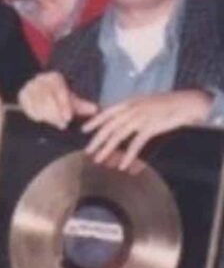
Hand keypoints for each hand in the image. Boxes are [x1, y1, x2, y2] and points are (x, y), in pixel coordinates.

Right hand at [18, 72, 97, 127]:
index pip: (60, 91)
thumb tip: (94, 110)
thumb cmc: (56, 95)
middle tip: (62, 124)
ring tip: (54, 123)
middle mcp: (40, 80)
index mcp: (54, 78)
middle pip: (48, 99)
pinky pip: (28, 108)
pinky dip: (35, 115)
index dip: (64, 106)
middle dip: (56, 114)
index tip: (68, 117)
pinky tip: (42, 119)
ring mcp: (29, 87)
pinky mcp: (21, 95)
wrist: (35, 87)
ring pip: (37, 104)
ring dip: (47, 116)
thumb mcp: (69, 98)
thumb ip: (81, 105)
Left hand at [82, 90, 212, 171]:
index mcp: (128, 103)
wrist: (185, 103)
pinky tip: (123, 165)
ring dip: (107, 149)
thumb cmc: (165, 104)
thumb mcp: (143, 102)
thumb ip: (129, 109)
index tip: (83, 130)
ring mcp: (139, 118)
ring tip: (98, 159)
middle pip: (108, 127)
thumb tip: (117, 118)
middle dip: (96, 140)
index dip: (94, 121)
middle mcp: (130, 110)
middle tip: (87, 151)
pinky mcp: (150, 128)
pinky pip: (135, 144)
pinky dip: (129, 156)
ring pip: (117, 136)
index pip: (106, 112)